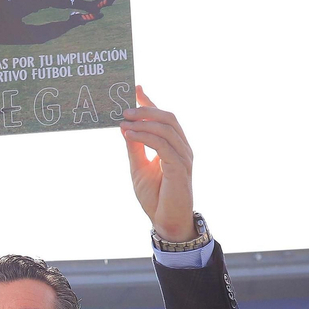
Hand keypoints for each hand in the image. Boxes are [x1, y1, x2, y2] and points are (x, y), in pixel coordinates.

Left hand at [120, 87, 194, 242]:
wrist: (165, 220)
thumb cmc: (155, 196)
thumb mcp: (138, 167)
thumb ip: (135, 147)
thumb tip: (125, 126)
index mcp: (174, 145)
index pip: (164, 117)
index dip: (150, 101)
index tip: (135, 88)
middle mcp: (182, 148)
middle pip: (168, 117)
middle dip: (146, 109)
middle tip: (124, 108)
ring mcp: (183, 157)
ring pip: (167, 128)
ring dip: (144, 122)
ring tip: (124, 121)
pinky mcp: (180, 167)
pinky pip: (162, 145)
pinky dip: (145, 137)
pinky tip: (129, 135)